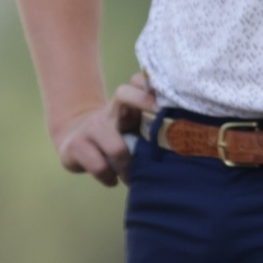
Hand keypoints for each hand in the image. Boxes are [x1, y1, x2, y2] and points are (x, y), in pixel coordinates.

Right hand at [51, 72, 156, 186]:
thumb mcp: (131, 127)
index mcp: (126, 105)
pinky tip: (112, 179)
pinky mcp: (75, 146)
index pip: (137, 82)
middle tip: (161, 127)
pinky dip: (110, 177)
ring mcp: (91, 128)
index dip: (151, 85)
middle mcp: (108, 111)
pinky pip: (99, 166)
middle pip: (124, 95)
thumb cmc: (115, 138)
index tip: (166, 98)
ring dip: (129, 168)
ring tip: (133, 178)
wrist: (74, 142)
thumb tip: (188, 137)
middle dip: (143, 103)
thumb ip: (152, 126)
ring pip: (117, 148)